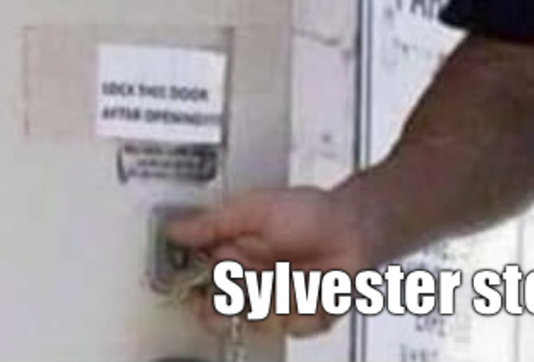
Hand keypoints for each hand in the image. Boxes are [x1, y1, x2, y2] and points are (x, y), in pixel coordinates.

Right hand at [166, 186, 367, 337]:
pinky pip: (296, 325)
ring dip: (282, 292)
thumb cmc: (312, 212)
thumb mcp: (259, 208)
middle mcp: (249, 284)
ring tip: (301, 269)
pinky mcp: (303, 319)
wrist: (356, 224)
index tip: (211, 275)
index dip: (200, 287)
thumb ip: (216, 222)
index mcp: (232, 259)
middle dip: (239, 296)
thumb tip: (176, 229)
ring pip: (261, 319)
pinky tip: (320, 283)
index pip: (196, 287)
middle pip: (223, 312)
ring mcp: (276, 304)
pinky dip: (311, 303)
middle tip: (257, 276)